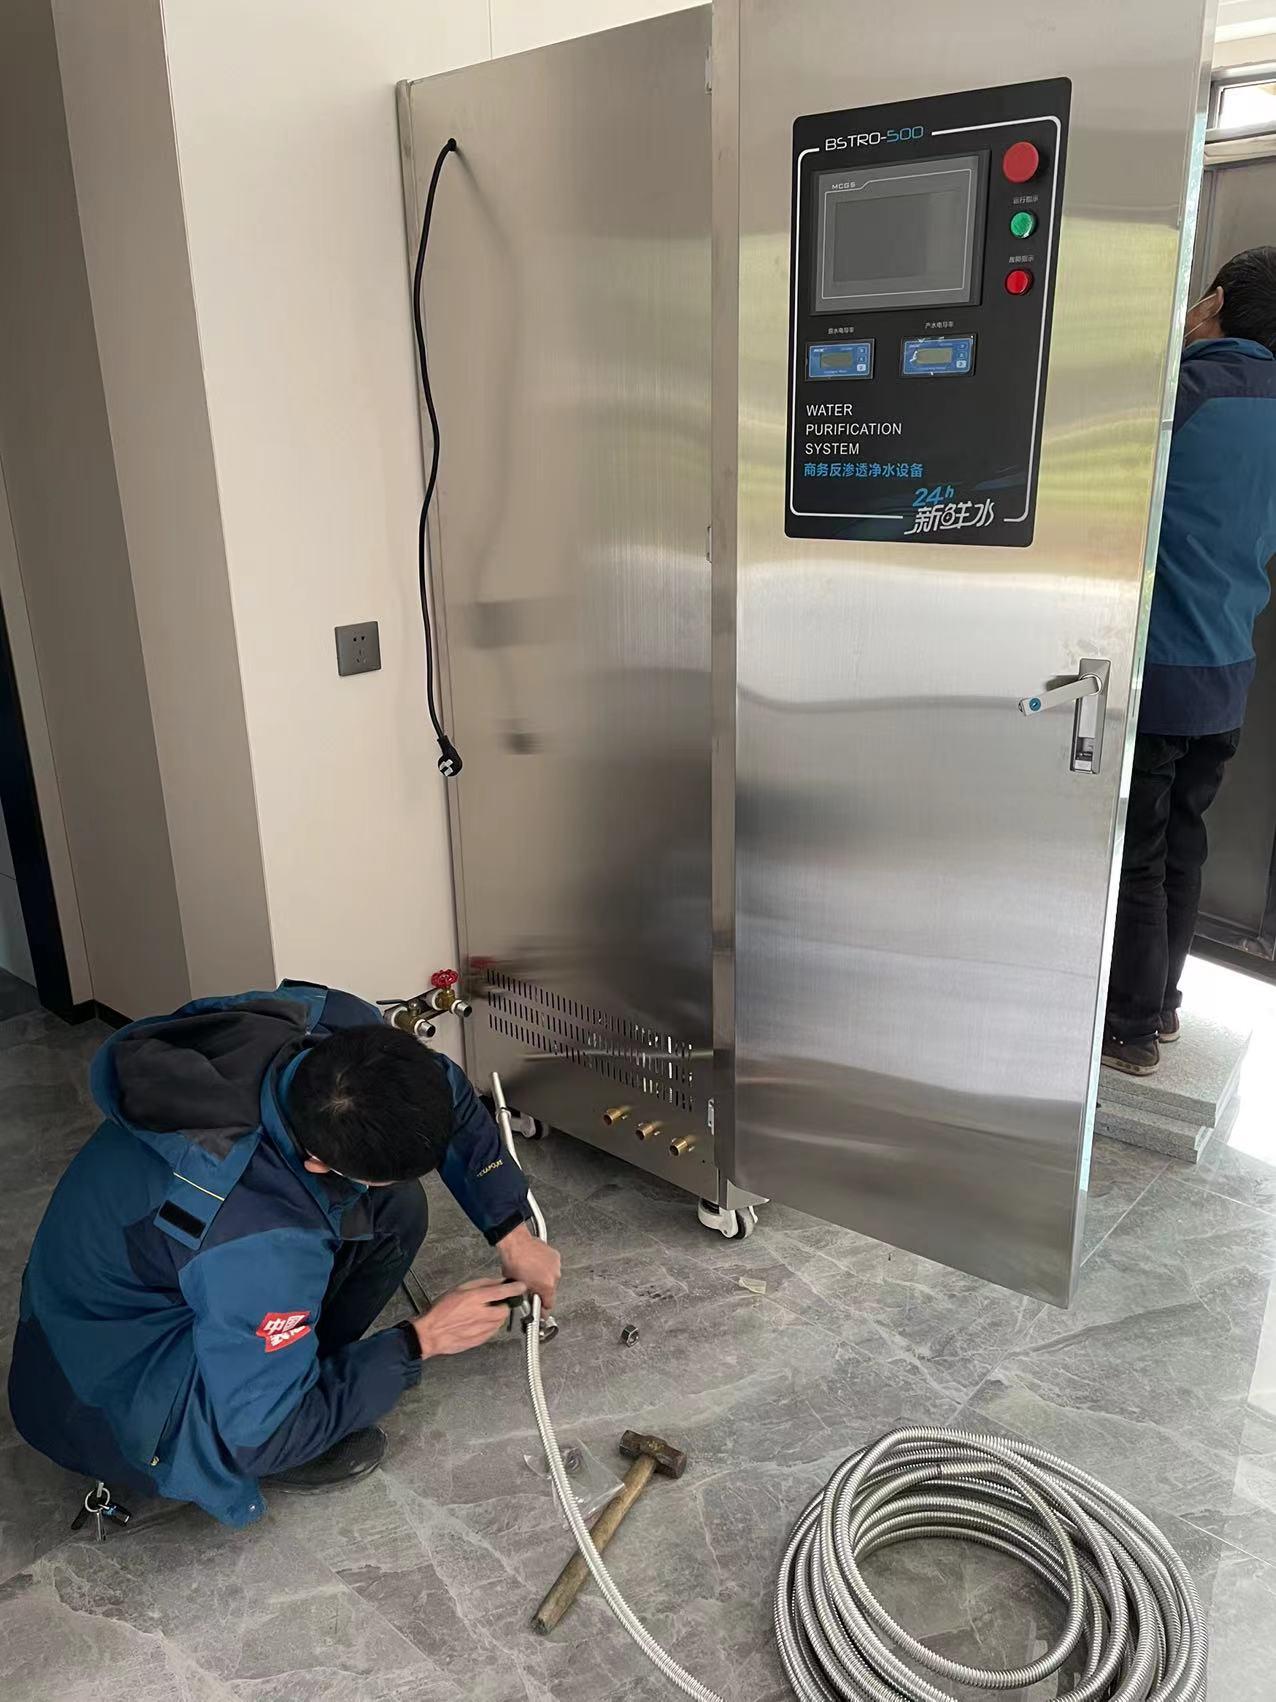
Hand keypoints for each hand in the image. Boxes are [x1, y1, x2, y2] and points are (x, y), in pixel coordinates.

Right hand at [412, 1278, 526, 1359]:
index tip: (520, 1286)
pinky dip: (489, 1327)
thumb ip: (480, 1284)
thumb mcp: (459, 1289)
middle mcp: (481, 1314)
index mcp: (475, 1299)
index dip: (514, 1288)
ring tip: (481, 1314)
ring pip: (500, 1322)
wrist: (431, 1333)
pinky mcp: (480, 1340)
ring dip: (496, 1317)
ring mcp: (481, 1329)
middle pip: (505, 1310)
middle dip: (503, 1306)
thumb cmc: (441, 1311)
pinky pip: (492, 1332)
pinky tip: (477, 1324)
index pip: (502, 1291)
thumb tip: (497, 1281)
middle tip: (494, 1304)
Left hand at [497, 1222, 561, 1310]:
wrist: (516, 1244)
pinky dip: (546, 1267)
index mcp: (547, 1286)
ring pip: (552, 1278)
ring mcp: (556, 1265)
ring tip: (532, 1273)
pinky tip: (536, 1265)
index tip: (541, 1310)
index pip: (549, 1304)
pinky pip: (552, 1266)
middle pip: (551, 1290)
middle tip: (532, 1287)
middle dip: (542, 1290)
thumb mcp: (518, 1287)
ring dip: (544, 1278)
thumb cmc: (514, 1261)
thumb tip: (528, 1299)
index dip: (543, 1309)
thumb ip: (527, 1296)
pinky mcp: (555, 1256)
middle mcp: (554, 1276)